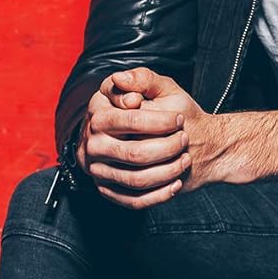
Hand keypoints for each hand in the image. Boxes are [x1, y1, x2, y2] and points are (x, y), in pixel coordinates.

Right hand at [76, 68, 192, 209]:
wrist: (172, 138)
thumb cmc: (166, 111)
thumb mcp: (160, 88)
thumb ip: (144, 78)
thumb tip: (121, 79)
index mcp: (100, 112)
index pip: (129, 120)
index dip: (159, 122)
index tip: (178, 119)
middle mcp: (93, 141)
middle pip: (133, 152)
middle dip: (167, 147)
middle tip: (184, 140)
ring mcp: (98, 168)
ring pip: (135, 179)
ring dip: (167, 171)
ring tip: (184, 159)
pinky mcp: (108, 189)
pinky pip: (132, 200)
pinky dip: (158, 195)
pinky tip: (176, 183)